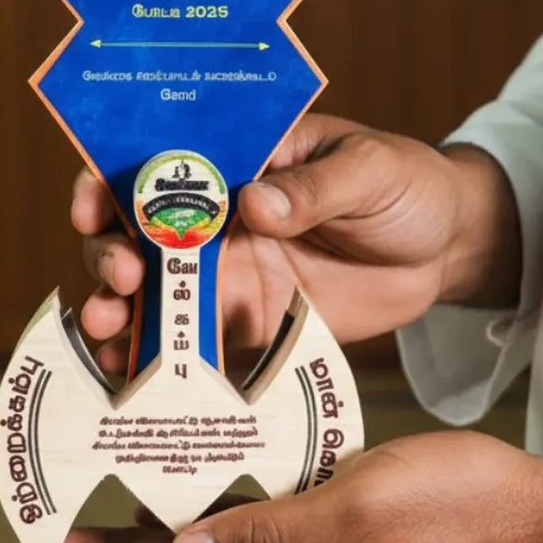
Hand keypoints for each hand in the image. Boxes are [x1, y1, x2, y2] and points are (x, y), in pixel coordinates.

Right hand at [72, 112, 516, 376]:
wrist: (446, 250)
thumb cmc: (406, 186)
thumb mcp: (369, 171)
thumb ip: (314, 187)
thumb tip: (255, 202)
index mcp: (238, 161)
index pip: (159, 162)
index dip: (112, 180)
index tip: (96, 208)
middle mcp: (217, 217)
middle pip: (137, 232)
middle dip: (110, 253)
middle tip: (119, 278)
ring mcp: (228, 273)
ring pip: (152, 292)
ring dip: (118, 310)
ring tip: (106, 332)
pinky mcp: (249, 324)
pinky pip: (194, 344)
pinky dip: (158, 363)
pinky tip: (132, 381)